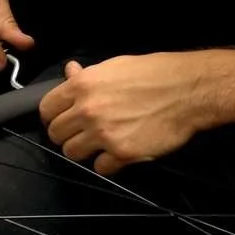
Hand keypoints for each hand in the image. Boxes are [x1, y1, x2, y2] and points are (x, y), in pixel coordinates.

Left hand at [40, 54, 221, 175]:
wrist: (188, 90)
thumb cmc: (155, 74)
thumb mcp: (116, 66)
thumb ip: (88, 76)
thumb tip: (69, 72)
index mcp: (83, 86)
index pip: (47, 108)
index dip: (53, 116)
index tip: (62, 120)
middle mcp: (88, 110)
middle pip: (57, 135)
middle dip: (67, 135)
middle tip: (82, 134)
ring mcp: (104, 134)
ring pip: (73, 153)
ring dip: (84, 151)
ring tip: (99, 144)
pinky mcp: (122, 153)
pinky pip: (100, 167)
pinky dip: (107, 163)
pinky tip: (117, 152)